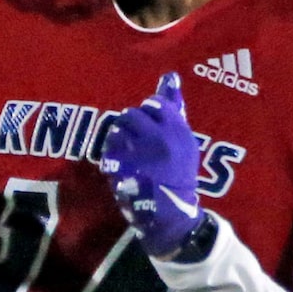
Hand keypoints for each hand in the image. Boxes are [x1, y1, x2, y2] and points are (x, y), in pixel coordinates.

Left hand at [96, 72, 209, 257]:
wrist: (171, 214)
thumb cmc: (179, 173)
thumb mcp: (184, 141)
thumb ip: (174, 108)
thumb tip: (169, 76)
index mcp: (179, 132)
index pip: (155, 105)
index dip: (147, 113)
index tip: (147, 125)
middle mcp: (160, 141)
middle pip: (132, 115)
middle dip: (129, 125)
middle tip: (134, 139)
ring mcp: (140, 156)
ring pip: (117, 131)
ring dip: (118, 139)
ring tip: (127, 152)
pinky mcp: (123, 171)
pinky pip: (108, 151)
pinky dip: (111, 157)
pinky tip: (119, 165)